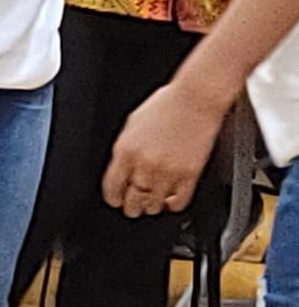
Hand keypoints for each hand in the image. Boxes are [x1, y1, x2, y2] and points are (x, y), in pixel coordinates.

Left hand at [103, 82, 225, 216]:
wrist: (194, 100)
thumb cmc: (165, 105)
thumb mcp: (132, 124)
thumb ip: (125, 149)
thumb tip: (121, 168)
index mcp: (126, 150)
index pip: (112, 187)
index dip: (113, 198)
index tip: (115, 200)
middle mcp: (145, 164)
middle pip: (132, 201)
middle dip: (131, 206)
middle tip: (133, 206)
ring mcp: (168, 172)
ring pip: (154, 206)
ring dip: (151, 207)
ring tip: (152, 203)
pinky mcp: (190, 176)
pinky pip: (178, 203)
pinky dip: (173, 205)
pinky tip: (171, 199)